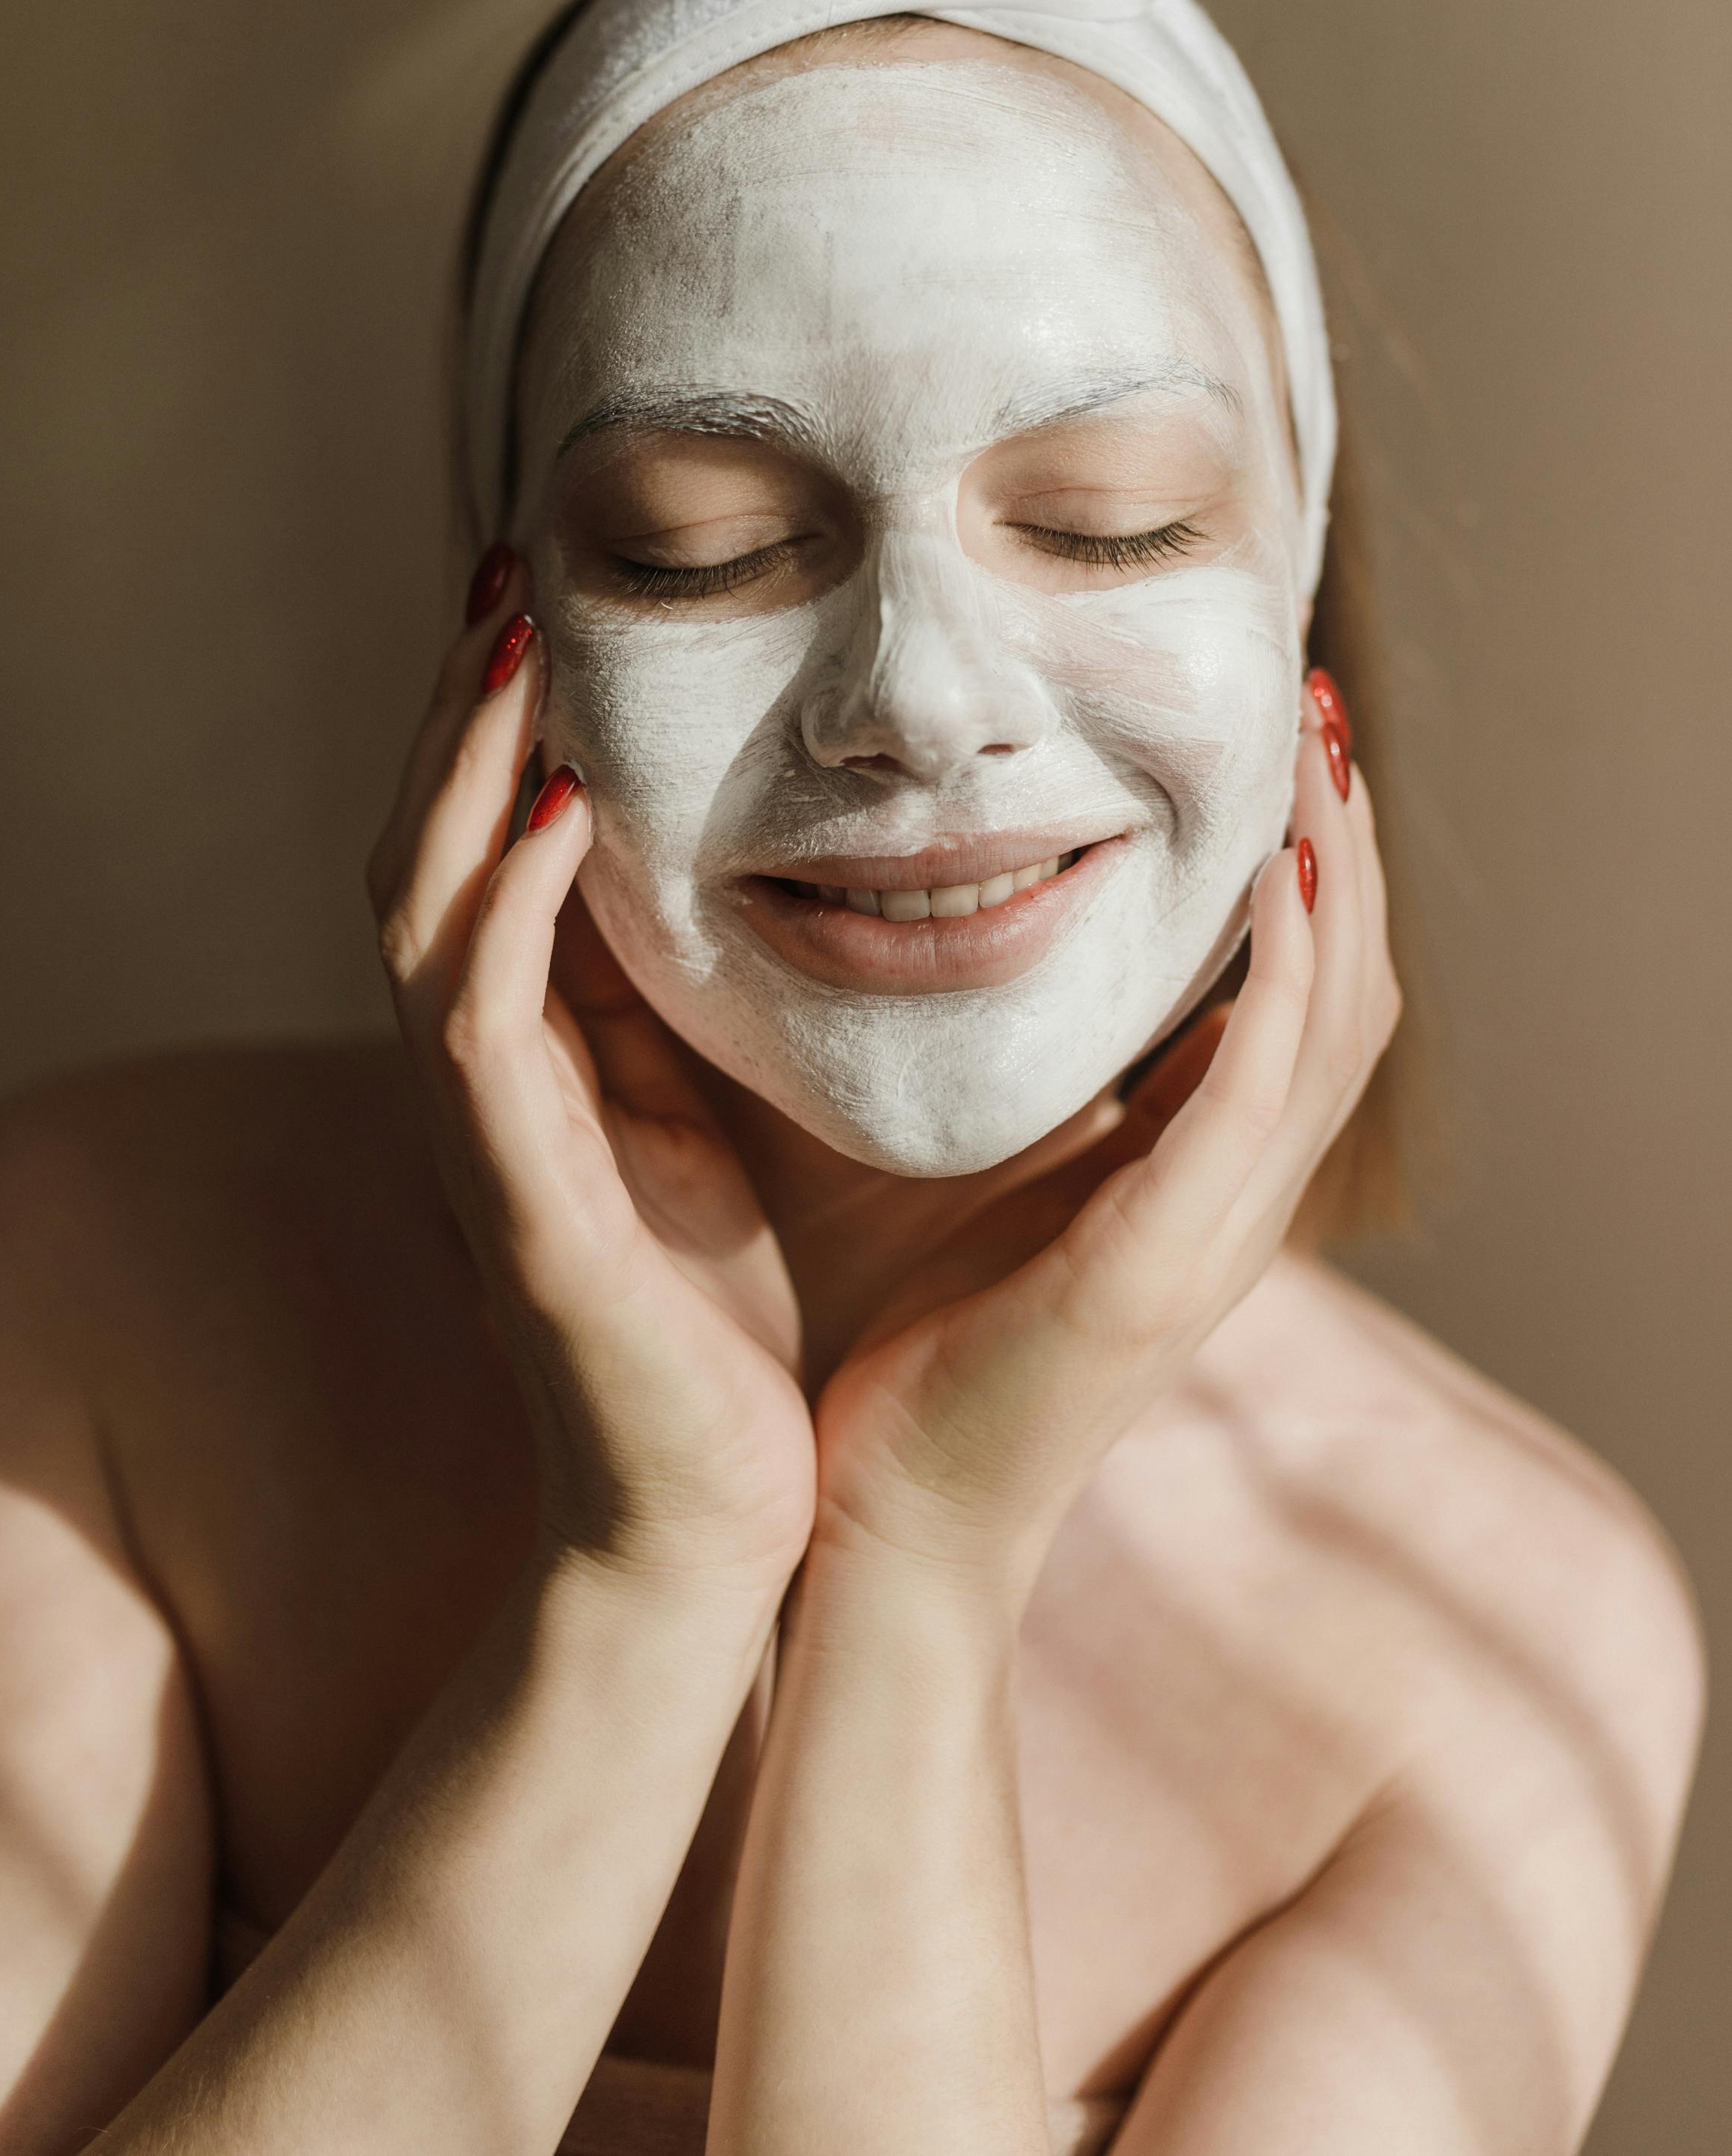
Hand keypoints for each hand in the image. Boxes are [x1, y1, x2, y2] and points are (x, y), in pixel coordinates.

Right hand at [367, 556, 816, 1593]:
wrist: (716, 1522)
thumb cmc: (728, 1330)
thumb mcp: (717, 1131)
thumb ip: (696, 1022)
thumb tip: (766, 891)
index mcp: (536, 1057)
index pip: (484, 850)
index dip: (500, 724)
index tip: (557, 598)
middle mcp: (485, 1078)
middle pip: (425, 845)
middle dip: (461, 706)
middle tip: (514, 567)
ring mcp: (487, 1136)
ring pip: (426, 906)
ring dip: (466, 766)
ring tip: (519, 639)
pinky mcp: (522, 1201)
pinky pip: (482, 1022)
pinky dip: (511, 906)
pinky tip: (568, 810)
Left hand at [810, 682, 1400, 1594]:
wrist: (883, 1518)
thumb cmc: (911, 1352)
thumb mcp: (986, 1186)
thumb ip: (1030, 1090)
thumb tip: (993, 970)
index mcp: (1196, 1181)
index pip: (1302, 1006)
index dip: (1313, 882)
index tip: (1275, 762)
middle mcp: (1235, 1201)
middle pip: (1352, 991)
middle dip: (1344, 848)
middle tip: (1310, 717)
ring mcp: (1218, 1233)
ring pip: (1336, 1021)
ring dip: (1336, 878)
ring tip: (1309, 757)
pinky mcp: (1168, 1257)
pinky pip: (1263, 1086)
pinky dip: (1286, 969)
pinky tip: (1271, 869)